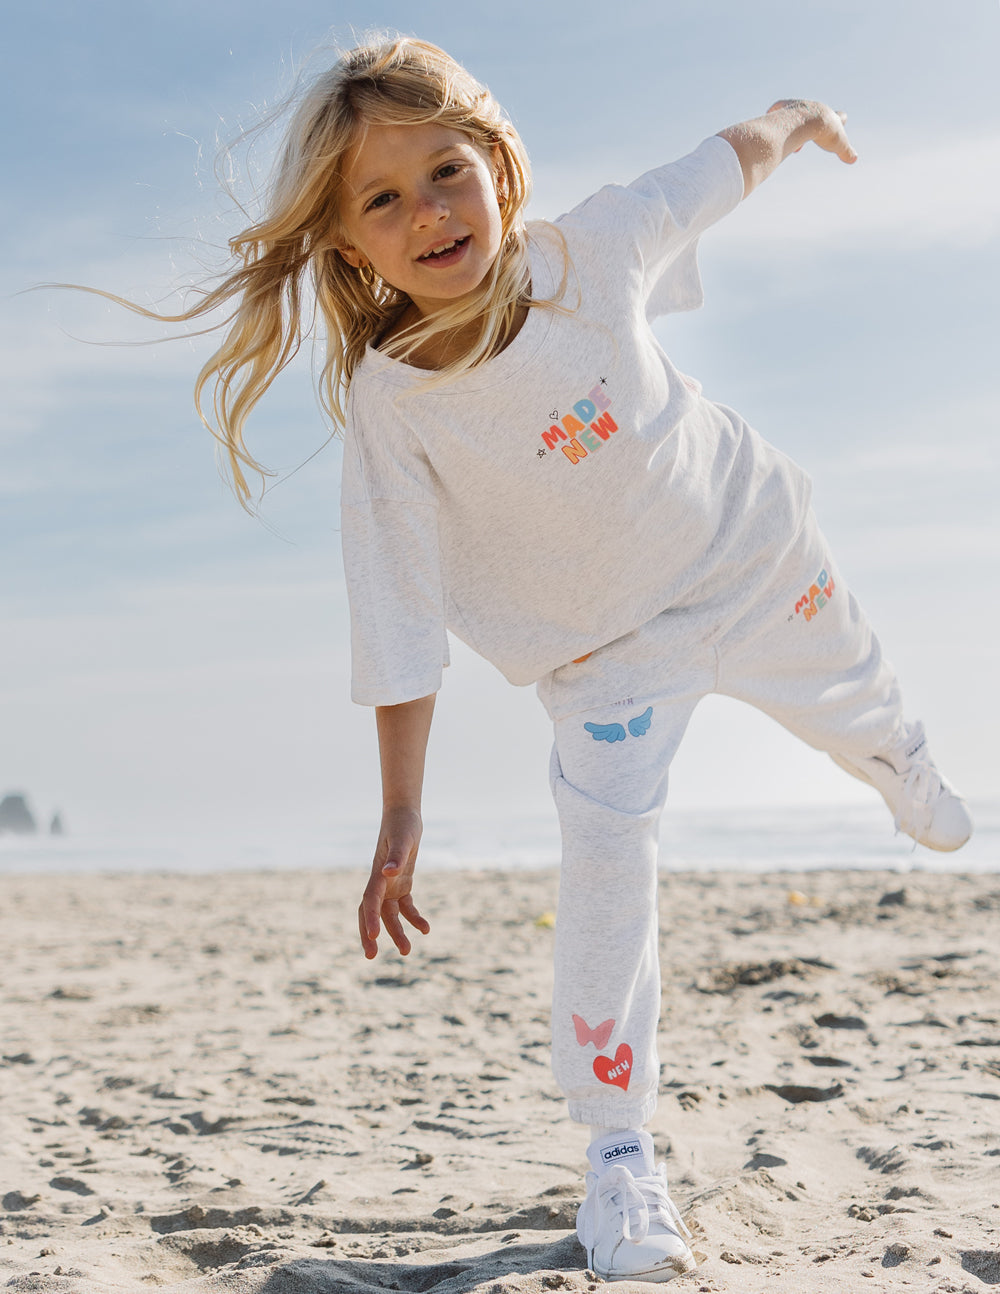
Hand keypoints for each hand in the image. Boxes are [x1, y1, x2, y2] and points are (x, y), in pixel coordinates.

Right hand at [358, 806, 430, 958]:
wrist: (405, 815)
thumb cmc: (403, 825)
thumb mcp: (404, 839)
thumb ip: (397, 857)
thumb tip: (390, 873)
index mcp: (377, 874)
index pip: (370, 901)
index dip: (370, 919)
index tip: (374, 937)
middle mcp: (381, 882)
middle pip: (372, 913)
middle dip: (370, 934)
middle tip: (371, 956)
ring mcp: (390, 885)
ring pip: (389, 915)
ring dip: (396, 932)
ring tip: (406, 951)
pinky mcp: (402, 885)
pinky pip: (405, 907)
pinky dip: (413, 918)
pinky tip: (426, 929)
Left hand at [767, 100, 856, 163]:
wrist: (806, 120)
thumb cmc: (823, 132)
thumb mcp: (838, 144)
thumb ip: (846, 151)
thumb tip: (853, 159)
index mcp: (828, 116)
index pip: (839, 117)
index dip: (841, 120)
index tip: (842, 121)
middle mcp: (814, 108)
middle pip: (817, 113)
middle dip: (817, 123)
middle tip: (815, 130)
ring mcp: (798, 106)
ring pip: (797, 114)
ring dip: (796, 127)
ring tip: (796, 145)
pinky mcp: (783, 106)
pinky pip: (778, 108)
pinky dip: (776, 113)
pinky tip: (772, 116)